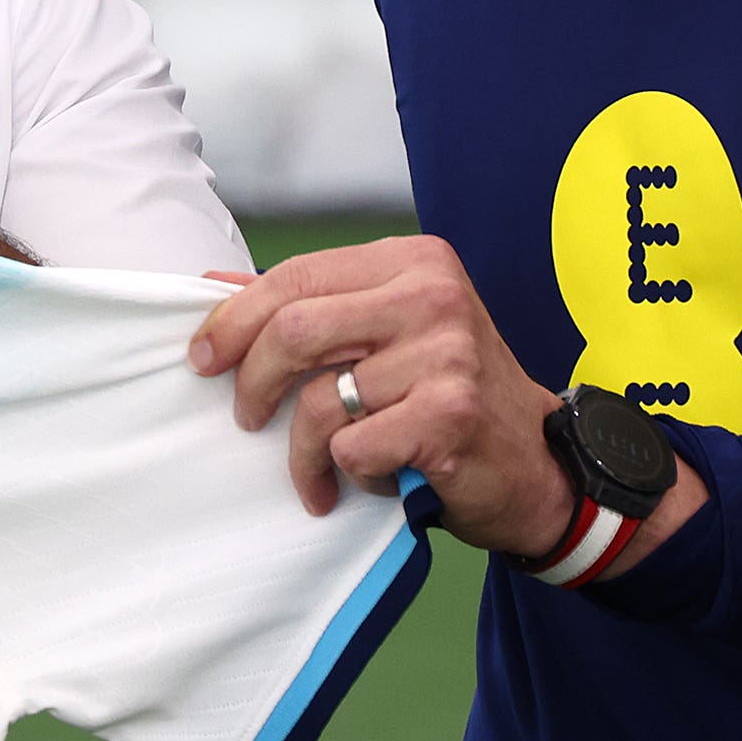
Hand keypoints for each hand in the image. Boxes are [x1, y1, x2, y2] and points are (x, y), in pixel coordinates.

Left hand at [189, 235, 694, 565]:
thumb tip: (210, 282)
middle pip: (293, 329)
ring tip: (315, 473)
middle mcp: (433, 295)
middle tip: (246, 418)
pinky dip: (347, 475)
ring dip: (302, 451)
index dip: (233, 318)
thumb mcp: (386, 333)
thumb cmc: (448, 397)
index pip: (294, 276)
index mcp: (412, 261)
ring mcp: (446, 353)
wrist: (539, 466)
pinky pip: (352, 448)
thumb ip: (309, 304)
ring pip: (320, 400)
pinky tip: (374, 480)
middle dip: (251, 382)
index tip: (202, 358)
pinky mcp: (449, 414)